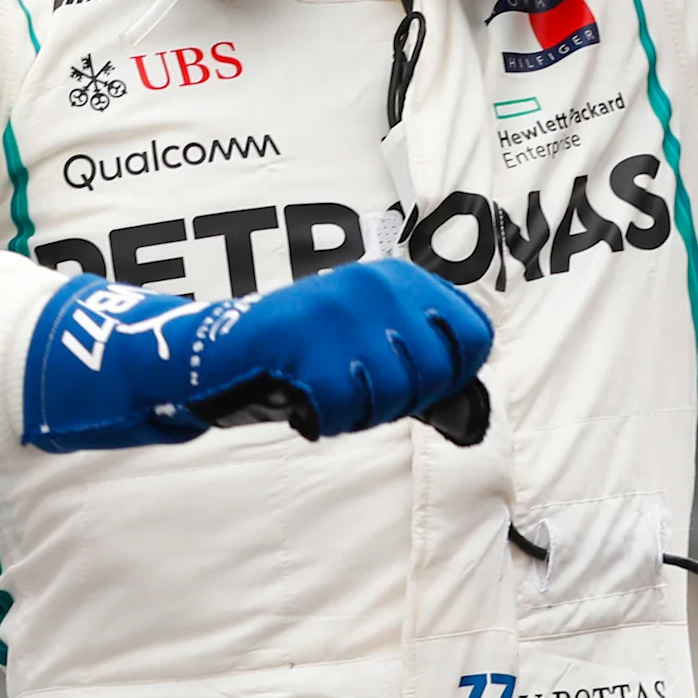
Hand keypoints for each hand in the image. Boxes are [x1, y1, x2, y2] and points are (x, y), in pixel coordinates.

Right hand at [20, 258, 493, 452]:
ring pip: (394, 395)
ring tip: (331, 394)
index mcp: (398, 277)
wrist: (222, 349)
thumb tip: (472, 413)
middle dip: (401, 401)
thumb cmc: (306, 352)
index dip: (454, 376)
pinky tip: (309, 403)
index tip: (420, 386)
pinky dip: (329, 420)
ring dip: (362, 412)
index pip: (475, 336)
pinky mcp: (306, 342)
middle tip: (361, 394)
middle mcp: (375, 284)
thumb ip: (420, 361)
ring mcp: (340, 311)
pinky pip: (348, 409)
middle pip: (435, 373)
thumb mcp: (370, 338)